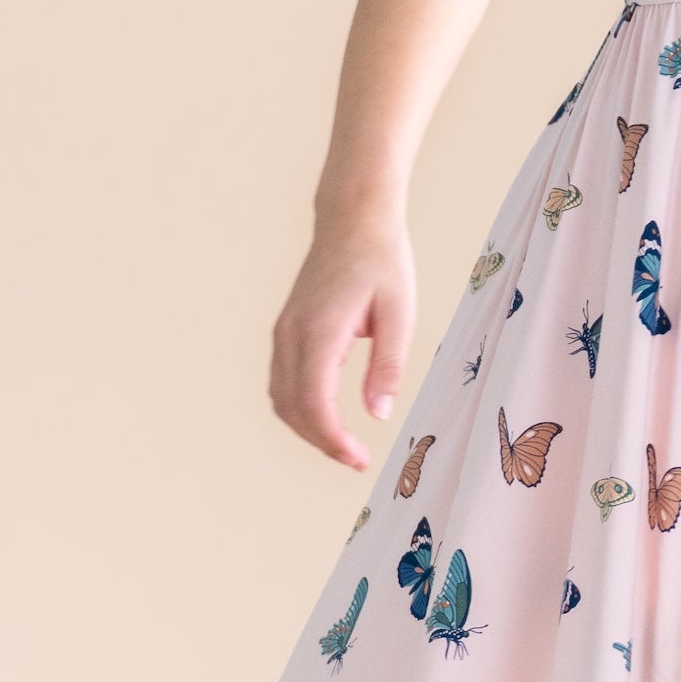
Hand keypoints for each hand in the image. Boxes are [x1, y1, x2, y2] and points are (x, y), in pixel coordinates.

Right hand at [268, 200, 416, 466]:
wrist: (352, 221)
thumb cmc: (382, 262)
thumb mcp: (400, 312)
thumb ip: (388, 365)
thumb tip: (379, 414)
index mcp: (319, 330)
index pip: (313, 402)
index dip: (332, 439)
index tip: (358, 460)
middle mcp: (291, 334)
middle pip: (291, 408)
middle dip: (321, 441)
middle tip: (357, 459)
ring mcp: (283, 332)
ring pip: (280, 398)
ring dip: (307, 428)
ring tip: (344, 444)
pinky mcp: (285, 330)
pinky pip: (281, 381)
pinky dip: (299, 408)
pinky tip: (327, 417)